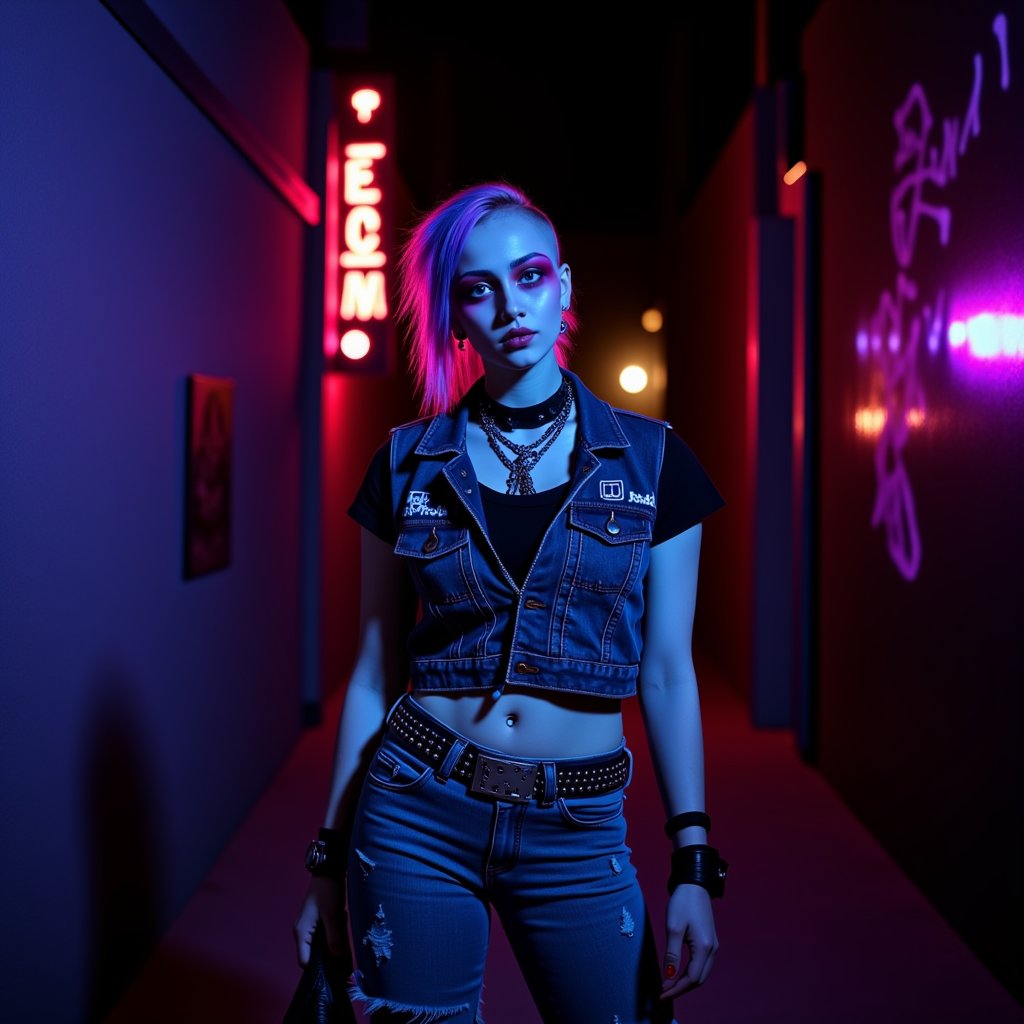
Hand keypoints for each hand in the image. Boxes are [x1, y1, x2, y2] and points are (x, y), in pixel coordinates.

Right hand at [293, 875, 347, 967]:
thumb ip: (334, 938)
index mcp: (301, 933)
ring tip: (345, 943)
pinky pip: (324, 937)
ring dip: (333, 945)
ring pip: (320, 946)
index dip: (318, 968)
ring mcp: (309, 928)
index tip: (334, 971)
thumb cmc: (328, 892)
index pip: (305, 962)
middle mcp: (302, 933)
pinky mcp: (316, 923)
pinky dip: (333, 937)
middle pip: (313, 955)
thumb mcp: (332, 916)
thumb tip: (337, 959)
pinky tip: (343, 932)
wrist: (328, 872)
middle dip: (329, 957)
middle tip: (344, 960)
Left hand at [660, 883, 717, 1001]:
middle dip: (681, 989)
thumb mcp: (673, 928)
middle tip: (663, 994)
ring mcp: (713, 946)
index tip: (660, 995)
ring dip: (686, 983)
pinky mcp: (709, 942)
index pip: (691, 979)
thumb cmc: (682, 903)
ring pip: (701, 974)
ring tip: (669, 987)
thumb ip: (672, 955)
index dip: (676, 989)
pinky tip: (678, 974)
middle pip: (699, 980)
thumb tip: (668, 980)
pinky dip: (690, 973)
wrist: (694, 884)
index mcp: (704, 948)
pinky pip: (702, 965)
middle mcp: (712, 950)